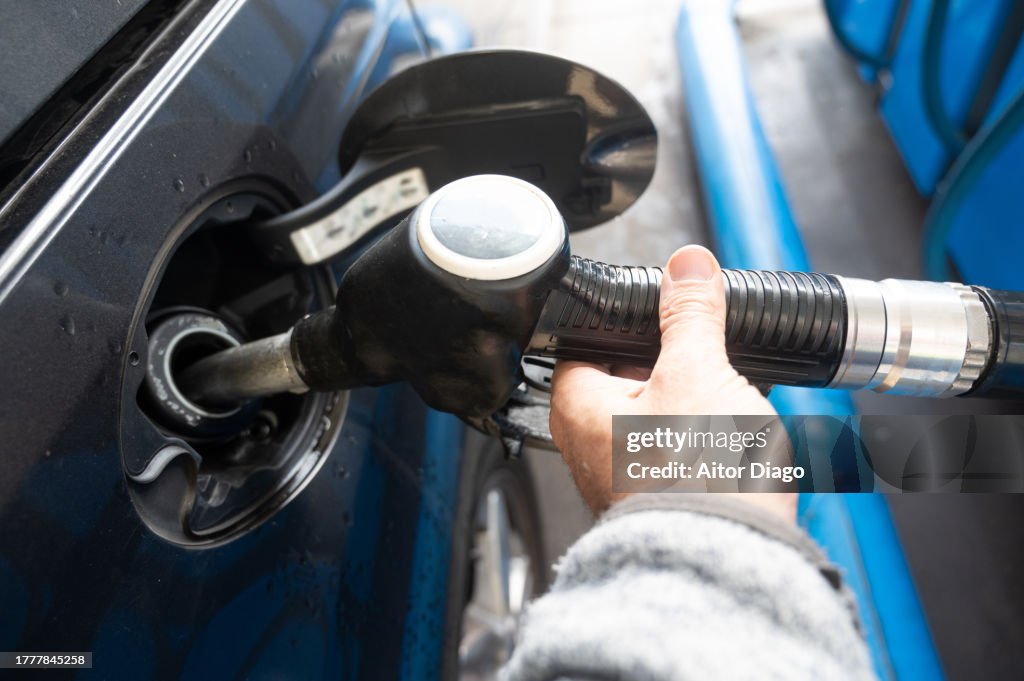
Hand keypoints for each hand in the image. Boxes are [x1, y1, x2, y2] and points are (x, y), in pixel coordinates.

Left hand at [549, 245, 795, 521]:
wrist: (730, 561)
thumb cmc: (697, 480)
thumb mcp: (698, 372)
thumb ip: (690, 314)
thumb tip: (686, 268)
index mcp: (577, 404)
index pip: (587, 340)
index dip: (626, 322)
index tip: (660, 312)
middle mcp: (588, 442)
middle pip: (628, 375)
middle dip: (673, 361)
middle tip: (708, 356)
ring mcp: (621, 472)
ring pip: (658, 412)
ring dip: (695, 400)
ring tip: (728, 403)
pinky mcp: (656, 496)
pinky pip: (678, 448)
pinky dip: (705, 436)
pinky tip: (735, 437)